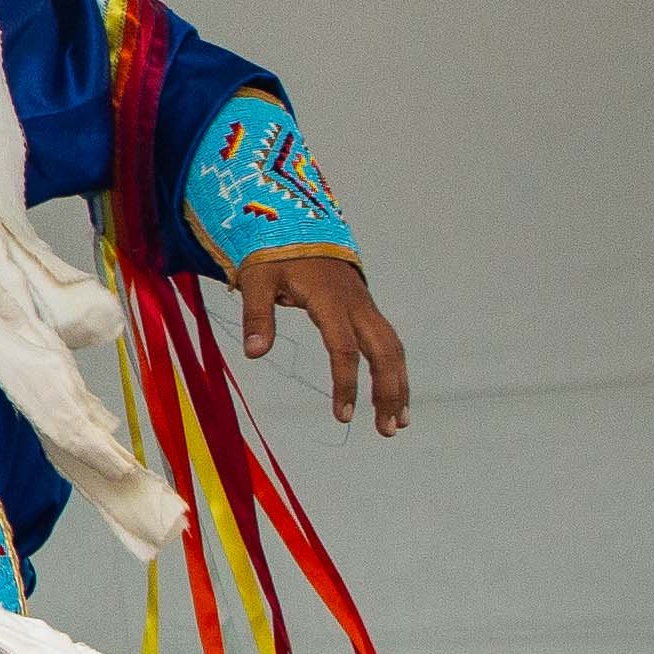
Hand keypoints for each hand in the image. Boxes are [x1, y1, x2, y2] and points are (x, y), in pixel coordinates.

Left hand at [240, 254, 412, 435]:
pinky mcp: (366, 309)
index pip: (344, 349)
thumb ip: (256, 316)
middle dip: (389, 391)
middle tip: (388, 431)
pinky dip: (394, 370)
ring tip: (397, 424)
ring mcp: (366, 306)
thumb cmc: (273, 254)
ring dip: (399, 385)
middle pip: (384, 351)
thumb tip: (255, 354)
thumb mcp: (257, 280)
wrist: (298, 223)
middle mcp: (357, 304)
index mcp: (330, 300)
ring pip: (393, 348)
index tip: (343, 417)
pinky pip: (388, 342)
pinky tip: (393, 396)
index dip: (346, 384)